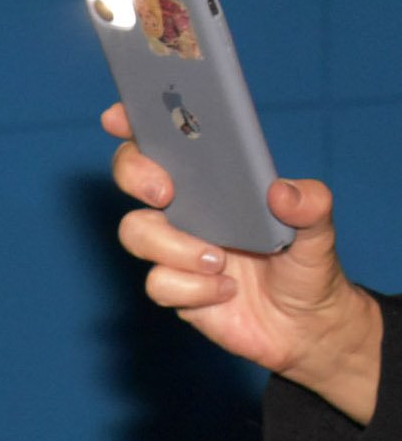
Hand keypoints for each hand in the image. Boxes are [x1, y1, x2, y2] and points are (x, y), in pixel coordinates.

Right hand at [101, 102, 383, 420]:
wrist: (302, 326)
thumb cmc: (306, 267)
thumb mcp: (320, 230)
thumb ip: (311, 205)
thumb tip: (281, 192)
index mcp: (217, 181)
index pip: (169, 140)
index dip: (136, 121)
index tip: (120, 115)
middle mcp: (187, 209)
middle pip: (133, 177)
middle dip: (138, 176)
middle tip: (165, 192)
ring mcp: (174, 248)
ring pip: (138, 233)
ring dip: (176, 248)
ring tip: (219, 262)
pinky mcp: (172, 288)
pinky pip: (158, 283)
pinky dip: (193, 289)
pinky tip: (224, 290)